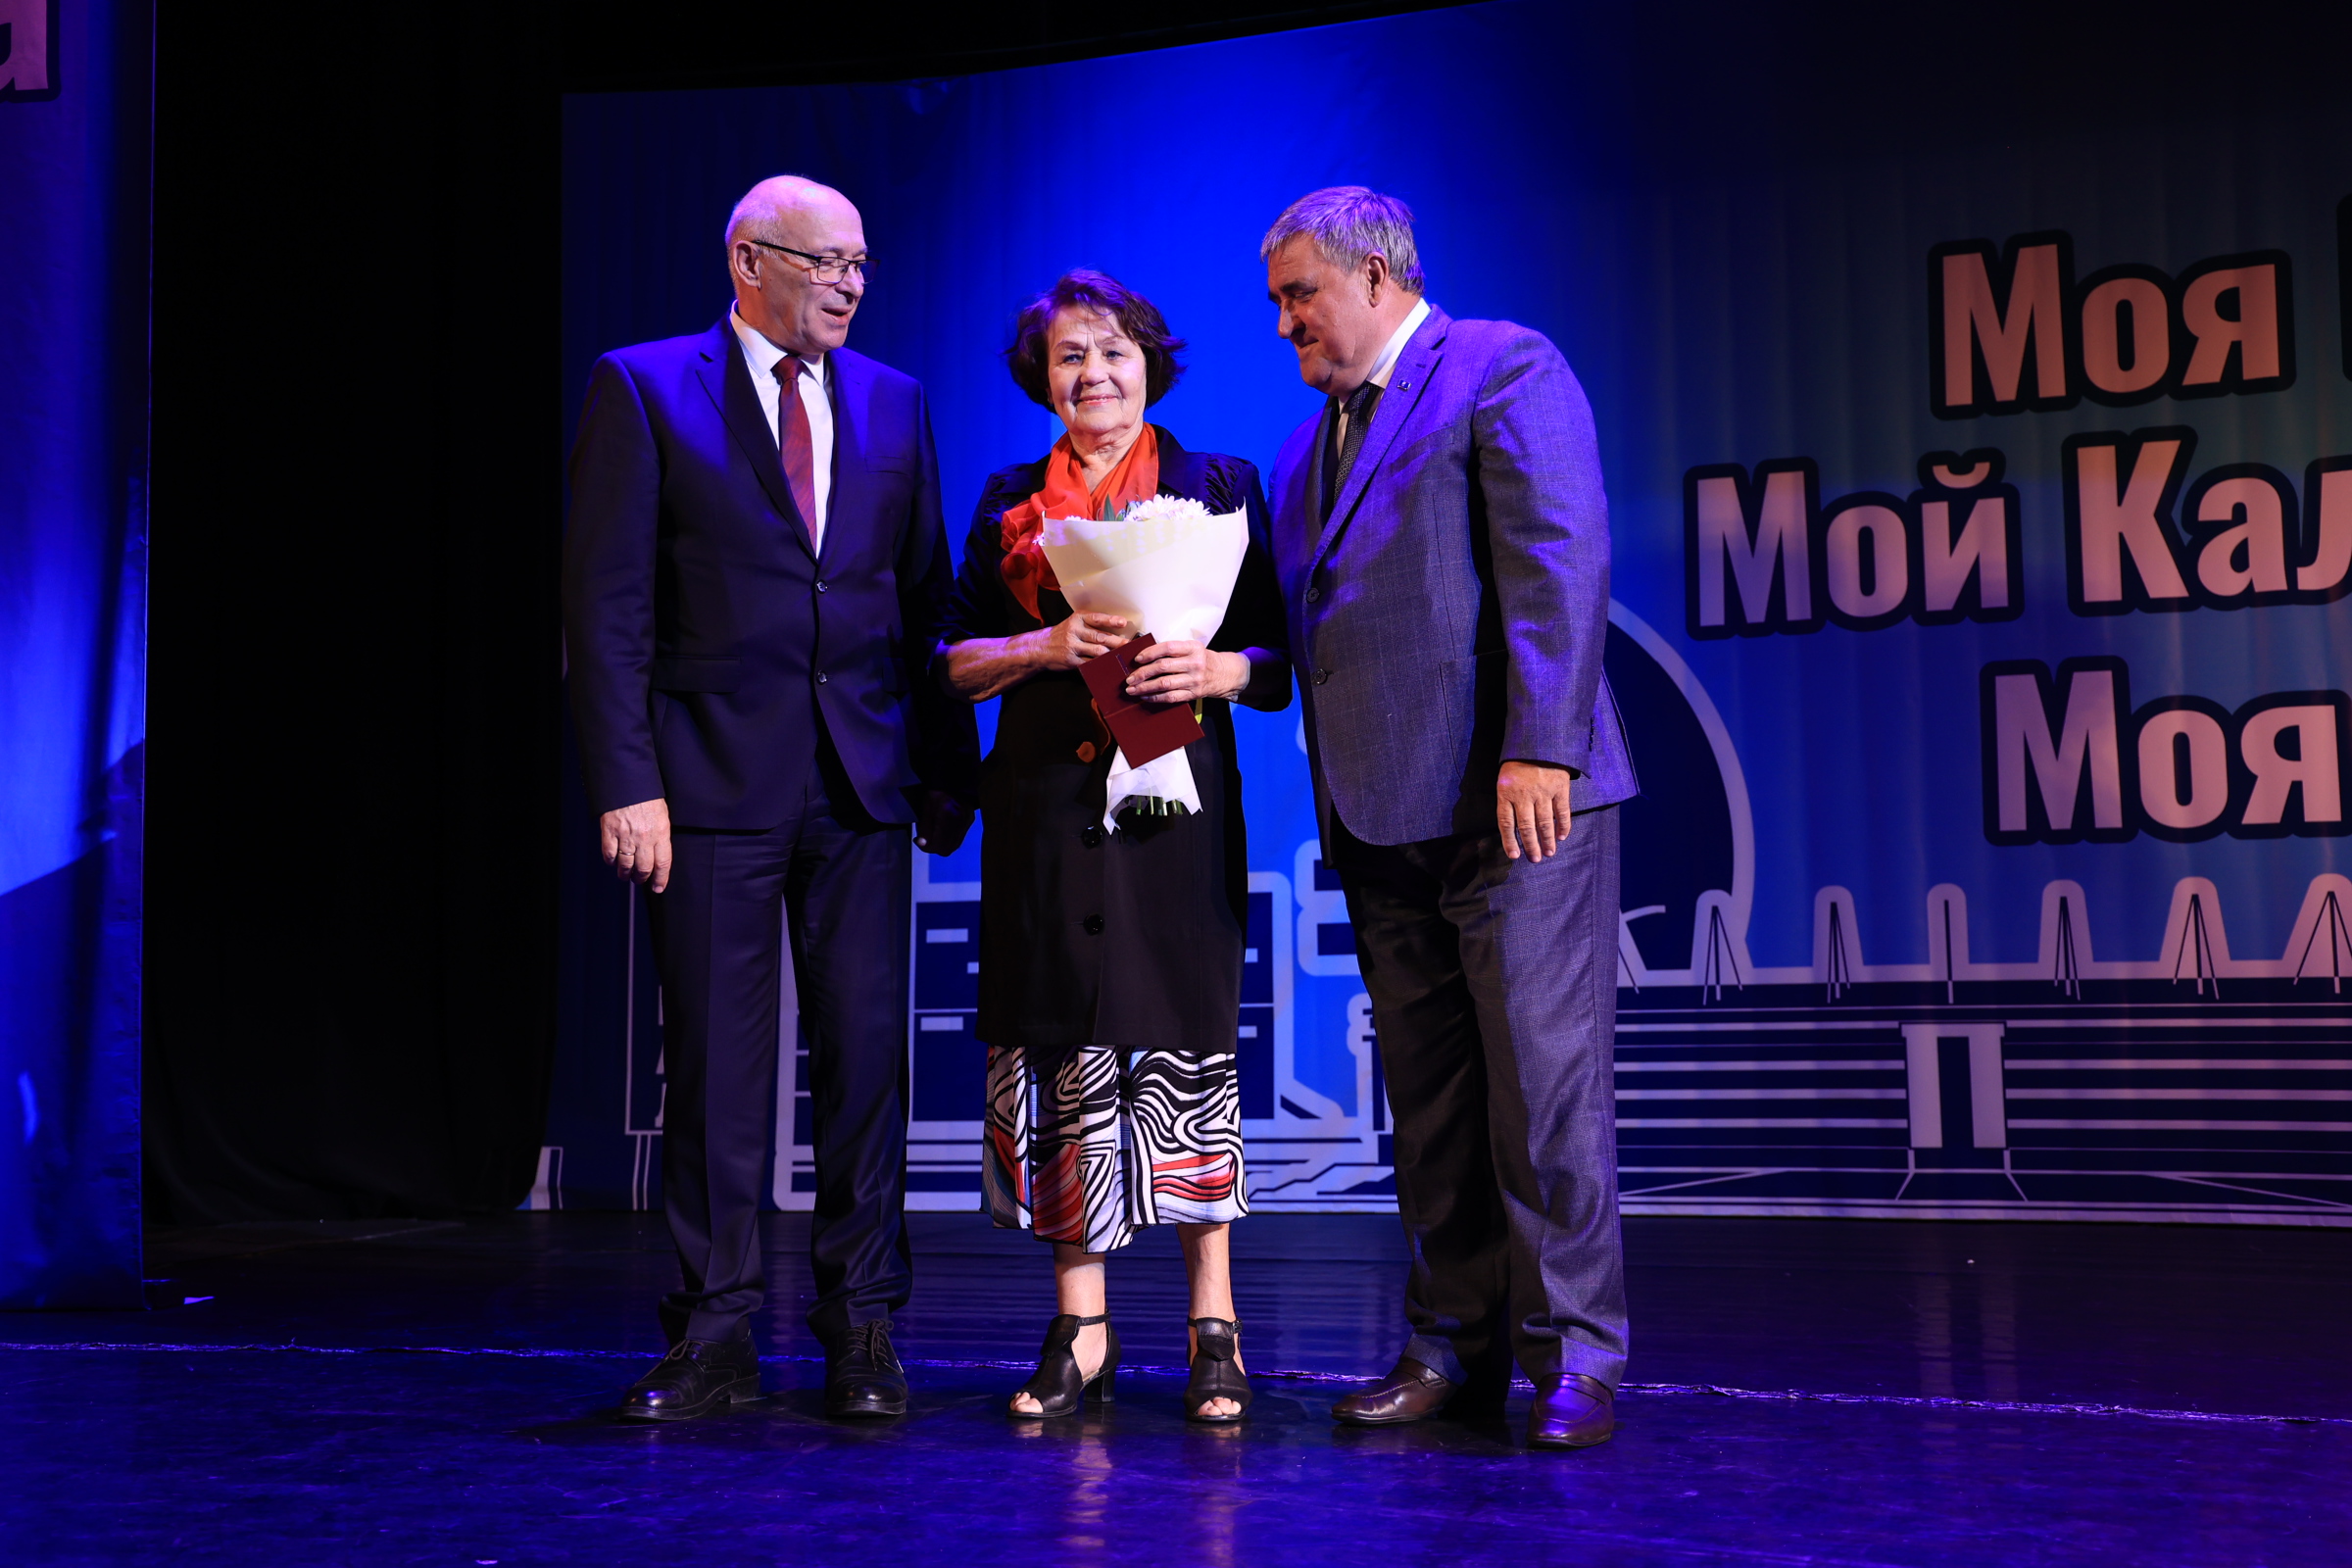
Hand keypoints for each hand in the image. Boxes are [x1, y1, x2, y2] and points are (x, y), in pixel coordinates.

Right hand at [601, 797, 673, 892]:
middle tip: (639, 880)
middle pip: (643, 868)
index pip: (663, 863)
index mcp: (661, 832)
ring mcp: (625, 835)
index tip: (658, 887)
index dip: (661, 879)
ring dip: (625, 873)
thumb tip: (658, 854)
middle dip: (641, 878)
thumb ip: (661, 835)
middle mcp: (644, 837)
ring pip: (625, 865)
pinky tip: (613, 862)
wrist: (627, 781)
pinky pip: (609, 854)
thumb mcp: (663, 815)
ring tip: (626, 875)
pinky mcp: (609, 831)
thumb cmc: (647, 796)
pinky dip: (611, 861)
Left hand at [915, 789, 974, 855]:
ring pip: (954, 845)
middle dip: (934, 847)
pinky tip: (943, 831)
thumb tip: (922, 844)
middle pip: (947, 849)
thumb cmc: (936, 792)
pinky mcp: (970, 821)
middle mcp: (960, 823)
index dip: (926, 847)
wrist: (954, 781)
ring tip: (933, 835)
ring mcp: (967, 823)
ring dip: (942, 844)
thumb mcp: (926, 808)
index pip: (938, 845)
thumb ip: (925, 828)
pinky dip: (949, 839)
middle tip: (925, 839)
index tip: (918, 840)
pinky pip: (959, 838)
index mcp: (948, 818)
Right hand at [1036, 612, 1130, 669]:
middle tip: (1128, 644)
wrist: (1040, 648)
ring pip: (1096, 651)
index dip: (1110, 620)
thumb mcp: (1073, 624)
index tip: (1123, 622)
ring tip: (1121, 655)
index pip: (1096, 618)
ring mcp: (1072, 646)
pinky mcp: (1071, 660)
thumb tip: (1114, 630)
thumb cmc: (1062, 635)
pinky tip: (1109, 665)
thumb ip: (1090, 625)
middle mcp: (1074, 631)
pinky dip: (1100, 664)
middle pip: (1099, 636)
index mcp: (1077, 619)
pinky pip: (1089, 662)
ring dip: (1110, 654)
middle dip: (1116, 641)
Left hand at [1125, 640, 1248, 704]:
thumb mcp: (1192, 648)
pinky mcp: (1193, 694)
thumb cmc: (1203, 659)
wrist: (1225, 674)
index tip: (1137, 659)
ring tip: (1132, 689)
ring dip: (1145, 687)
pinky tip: (1144, 696)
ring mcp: (1194, 680)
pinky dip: (1155, 697)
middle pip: (1163, 667)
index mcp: (1193, 648)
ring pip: (1164, 684)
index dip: (1150, 652)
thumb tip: (1145, 655)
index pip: (1168, 648)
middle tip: (1129, 678)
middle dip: (1143, 673)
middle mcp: (1194, 663)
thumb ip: (1173, 650)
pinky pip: (1170, 697)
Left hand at [1497, 761, 1572, 861]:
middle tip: (1535, 859)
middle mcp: (1524, 795)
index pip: (1506, 823)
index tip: (1515, 855)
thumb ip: (1508, 801)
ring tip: (1549, 852)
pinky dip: (1563, 826)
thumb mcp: (1505, 780)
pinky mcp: (1560, 787)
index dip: (1509, 841)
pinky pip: (1562, 811)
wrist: (1537, 741)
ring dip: (1547, 840)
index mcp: (1507, 793)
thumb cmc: (1518, 764)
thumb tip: (1513, 828)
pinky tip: (1562, 836)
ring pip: (1545, 823)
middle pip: (1527, 827)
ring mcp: (1543, 791)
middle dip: (1531, 846)